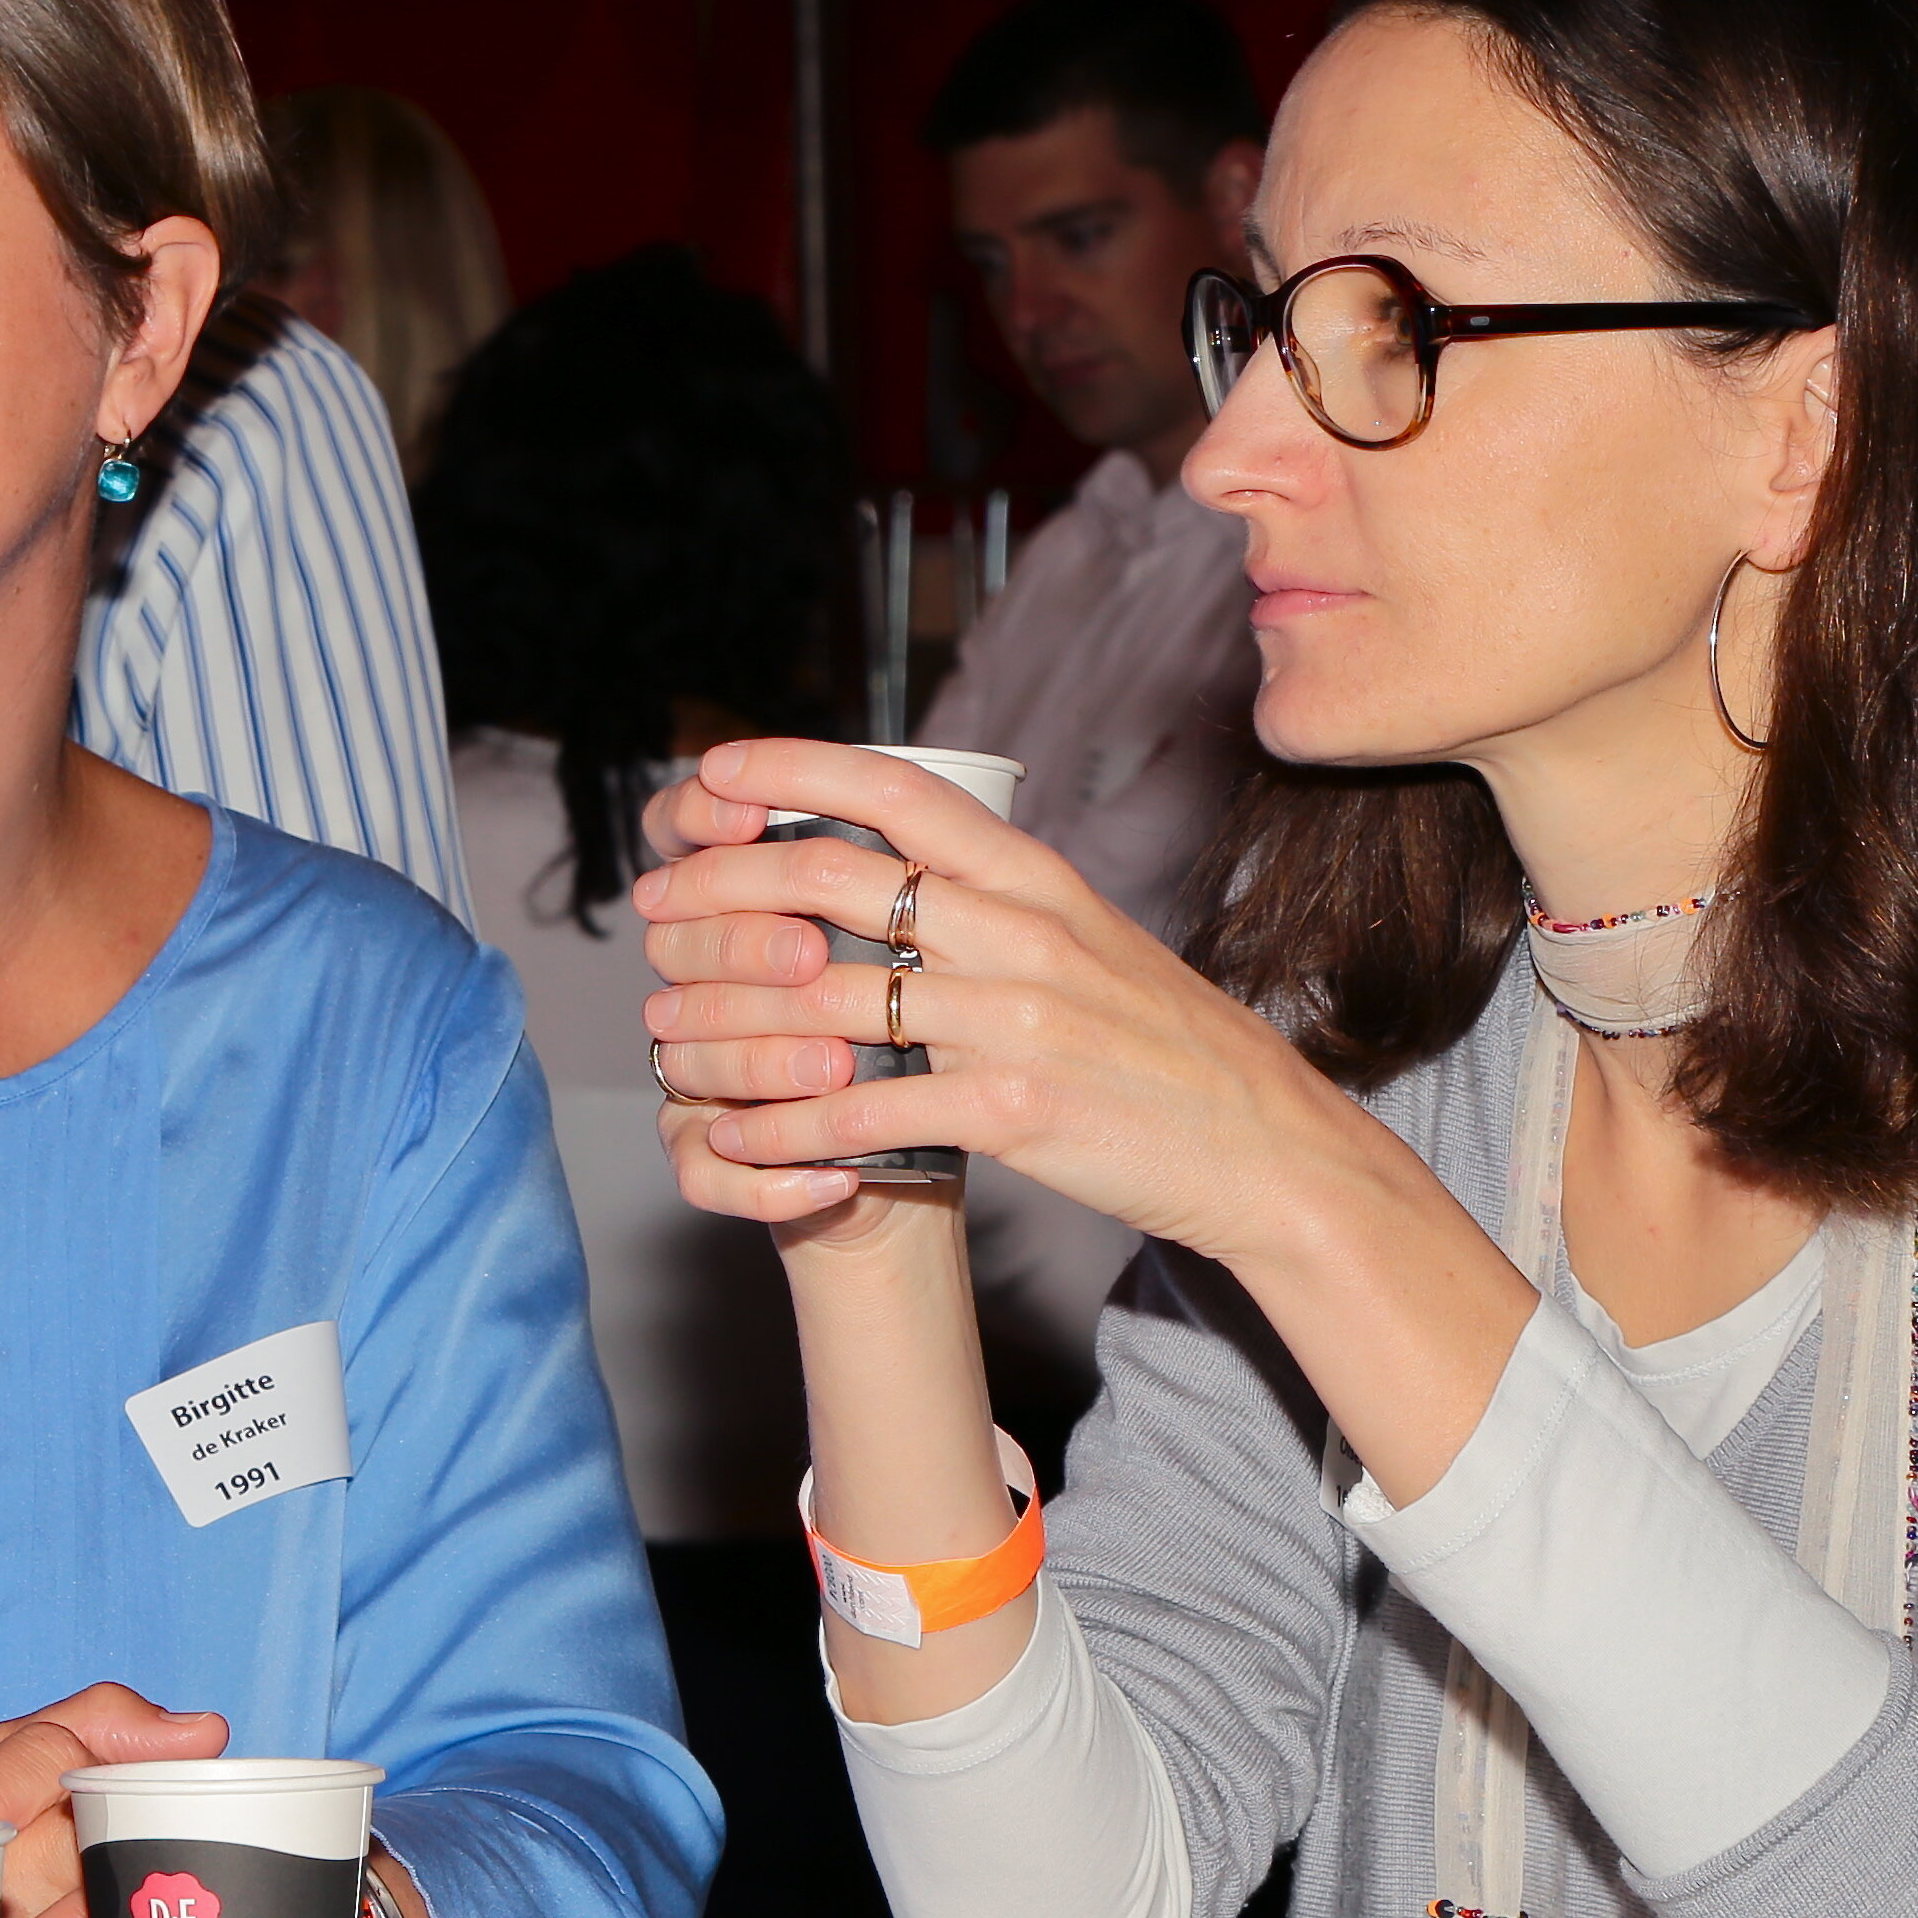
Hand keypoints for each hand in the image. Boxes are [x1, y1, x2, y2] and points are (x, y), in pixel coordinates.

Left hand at [628, 737, 1368, 1276]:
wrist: (1263, 1148)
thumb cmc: (1165, 1047)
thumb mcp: (1087, 937)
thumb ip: (997, 898)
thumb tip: (901, 860)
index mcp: (1034, 877)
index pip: (896, 789)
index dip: (790, 769)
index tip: (711, 775)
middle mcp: (1018, 931)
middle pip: (833, 877)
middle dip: (721, 886)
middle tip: (654, 907)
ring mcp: (1014, 1020)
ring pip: (825, 996)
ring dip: (725, 1015)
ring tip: (665, 1030)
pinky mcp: (1011, 1112)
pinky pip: (863, 1109)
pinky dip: (785, 1124)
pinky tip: (736, 1133)